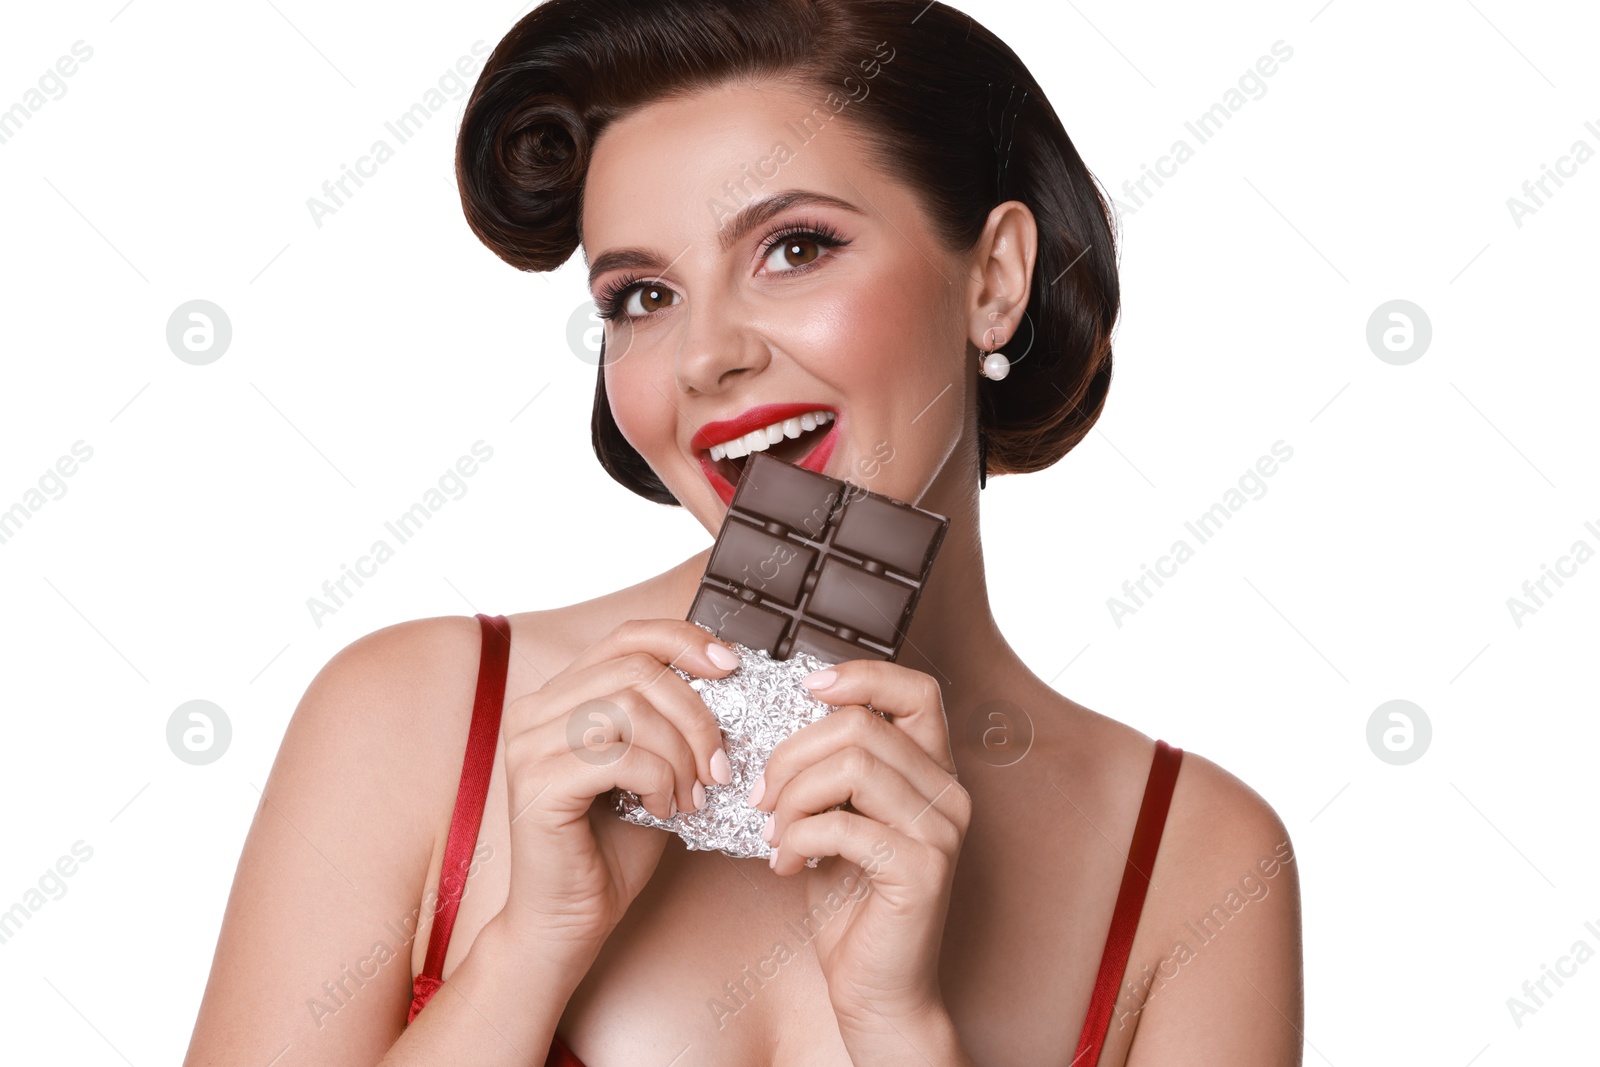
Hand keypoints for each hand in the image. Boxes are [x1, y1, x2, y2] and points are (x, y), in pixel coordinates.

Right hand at [494, 620, 738, 961]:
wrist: (570, 919)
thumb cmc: (613, 845)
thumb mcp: (653, 767)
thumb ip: (671, 721)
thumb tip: (728, 678)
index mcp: (563, 695)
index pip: (627, 636)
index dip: (684, 640)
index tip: (730, 667)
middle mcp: (536, 709)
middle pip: (637, 670)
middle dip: (696, 716)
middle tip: (720, 766)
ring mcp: (529, 744)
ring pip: (630, 709)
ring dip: (680, 753)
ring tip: (692, 795)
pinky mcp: (537, 783)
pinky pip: (619, 757)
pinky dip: (658, 780)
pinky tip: (665, 810)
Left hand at [749, 659, 971, 1031]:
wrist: (878, 990)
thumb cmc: (853, 906)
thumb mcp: (840, 821)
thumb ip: (832, 772)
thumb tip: (782, 724)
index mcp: (933, 773)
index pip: (916, 691)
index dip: (862, 676)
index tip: (808, 688)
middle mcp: (949, 794)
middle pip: (862, 725)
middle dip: (793, 754)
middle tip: (763, 796)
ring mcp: (942, 832)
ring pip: (851, 766)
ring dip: (793, 797)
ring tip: (775, 834)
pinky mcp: (922, 870)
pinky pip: (843, 825)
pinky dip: (798, 839)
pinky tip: (786, 864)